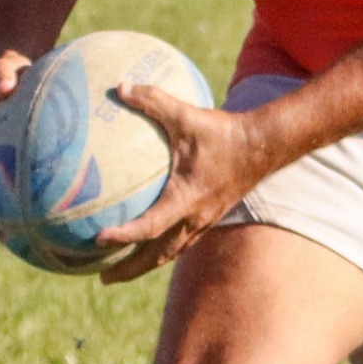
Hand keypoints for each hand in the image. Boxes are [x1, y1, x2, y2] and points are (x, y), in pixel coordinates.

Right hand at [0, 49, 33, 224]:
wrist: (15, 67)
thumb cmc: (9, 68)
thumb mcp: (2, 66)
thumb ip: (0, 75)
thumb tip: (3, 87)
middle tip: (10, 239)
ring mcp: (5, 155)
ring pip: (12, 186)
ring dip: (20, 209)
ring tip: (40, 234)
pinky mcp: (24, 154)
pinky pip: (36, 175)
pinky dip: (46, 190)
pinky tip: (69, 204)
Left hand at [96, 82, 267, 283]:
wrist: (264, 146)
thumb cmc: (223, 131)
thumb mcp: (186, 115)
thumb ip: (152, 101)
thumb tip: (120, 87)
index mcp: (187, 199)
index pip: (150, 226)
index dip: (124, 235)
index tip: (98, 238)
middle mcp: (195, 218)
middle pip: (157, 256)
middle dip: (129, 269)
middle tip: (100, 277)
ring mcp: (204, 221)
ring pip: (170, 253)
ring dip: (144, 265)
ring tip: (117, 270)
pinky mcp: (209, 218)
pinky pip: (180, 242)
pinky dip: (160, 248)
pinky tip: (146, 243)